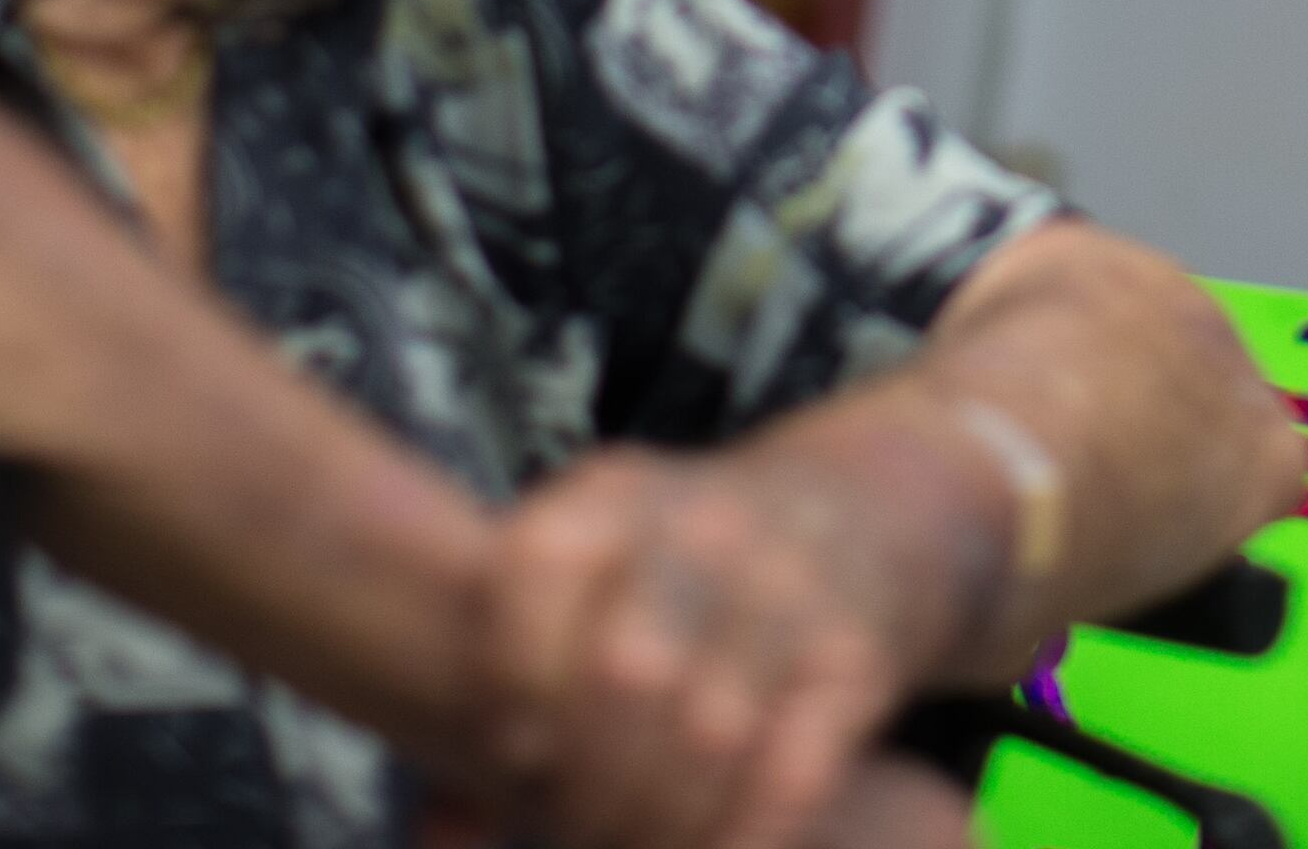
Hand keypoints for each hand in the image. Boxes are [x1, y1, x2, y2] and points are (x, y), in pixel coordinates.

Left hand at [447, 440, 945, 848]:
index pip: (537, 564)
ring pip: (710, 735)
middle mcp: (706, 526)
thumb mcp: (603, 572)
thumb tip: (436, 834)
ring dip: (658, 823)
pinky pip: (793, 771)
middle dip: (586, 780)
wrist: (871, 509)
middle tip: (574, 830)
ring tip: (632, 845)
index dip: (511, 670)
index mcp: (616, 494)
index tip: (512, 750)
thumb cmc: (688, 571)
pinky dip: (742, 835)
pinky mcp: (860, 657)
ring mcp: (793, 588)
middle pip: (625, 671)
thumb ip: (513, 681)